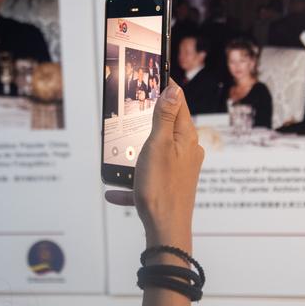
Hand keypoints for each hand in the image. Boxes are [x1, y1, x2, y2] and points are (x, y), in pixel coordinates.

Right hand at [106, 81, 203, 250]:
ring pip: (155, 153)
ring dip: (136, 156)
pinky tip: (116, 191)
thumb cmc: (161, 188)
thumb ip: (164, 116)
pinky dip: (133, 182)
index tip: (157, 75)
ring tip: (121, 161)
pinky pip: (148, 178)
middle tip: (130, 119)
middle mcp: (188, 151)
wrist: (166, 231)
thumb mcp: (157, 145)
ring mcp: (181, 169)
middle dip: (147, 123)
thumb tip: (174, 88)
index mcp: (186, 137)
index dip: (166, 89)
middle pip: (166, 127)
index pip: (178, 104)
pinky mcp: (172, 185)